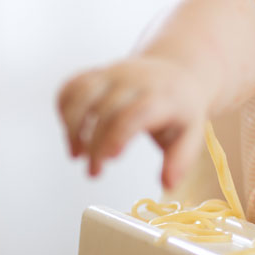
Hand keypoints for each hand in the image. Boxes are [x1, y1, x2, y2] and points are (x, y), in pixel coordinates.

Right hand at [57, 54, 210, 189]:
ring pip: (83, 92)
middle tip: (94, 172)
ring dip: (72, 125)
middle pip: (106, 109)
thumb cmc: (181, 108)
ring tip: (76, 154)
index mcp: (162, 96)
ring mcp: (115, 73)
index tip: (110, 159)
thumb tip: (167, 185)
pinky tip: (70, 130)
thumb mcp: (191, 132)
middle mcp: (136, 80)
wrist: (177, 70)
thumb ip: (180, 159)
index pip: (136, 112)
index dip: (119, 134)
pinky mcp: (98, 73)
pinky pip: (72, 85)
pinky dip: (63, 108)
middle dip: (94, 143)